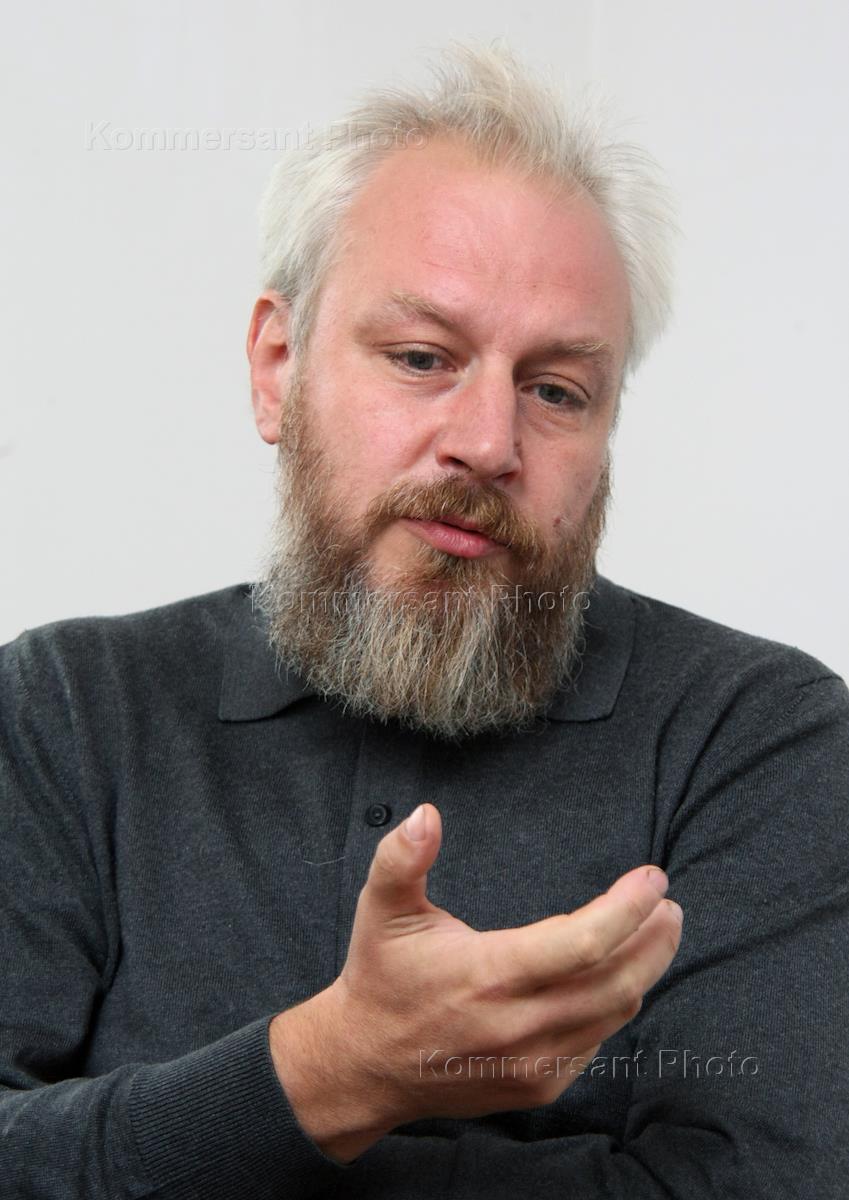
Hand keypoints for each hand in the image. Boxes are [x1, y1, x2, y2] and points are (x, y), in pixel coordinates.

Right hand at [270, 802, 682, 1161]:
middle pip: (618, 982)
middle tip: (668, 904)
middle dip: (654, 939)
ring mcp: (533, 1063)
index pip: (585, 943)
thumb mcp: (381, 908)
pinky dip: (613, 1005)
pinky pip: (595, 1040)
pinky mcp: (539, 1086)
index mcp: (490, 974)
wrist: (365, 1065)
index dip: (628, 909)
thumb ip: (402, 857)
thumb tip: (428, 814)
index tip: (653, 878)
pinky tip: (614, 976)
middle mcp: (519, 1025)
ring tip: (657, 930)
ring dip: (644, 970)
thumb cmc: (381, 976)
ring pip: (614, 1013)